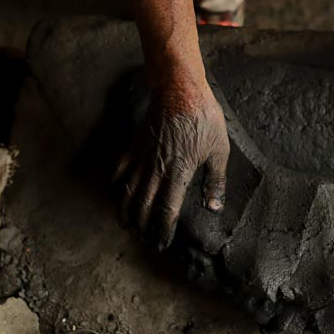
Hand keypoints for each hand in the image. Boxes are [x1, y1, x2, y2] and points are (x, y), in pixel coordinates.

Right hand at [113, 71, 228, 250]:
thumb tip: (213, 207)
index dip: (163, 230)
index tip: (161, 244)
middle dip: (142, 227)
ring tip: (126, 226)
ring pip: (128, 192)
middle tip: (144, 241)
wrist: (179, 89)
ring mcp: (142, 157)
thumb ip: (215, 181)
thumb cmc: (203, 118)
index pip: (167, 210)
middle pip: (143, 206)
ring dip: (125, 212)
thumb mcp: (219, 150)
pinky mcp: (134, 145)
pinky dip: (114, 186)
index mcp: (179, 173)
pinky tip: (115, 196)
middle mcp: (156, 169)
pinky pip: (119, 170)